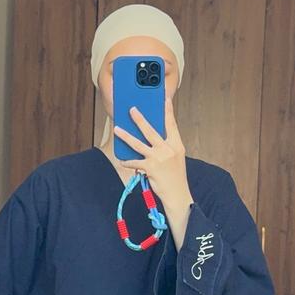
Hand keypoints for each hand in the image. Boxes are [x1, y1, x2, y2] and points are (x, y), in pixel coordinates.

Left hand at [114, 100, 193, 247]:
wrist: (178, 195)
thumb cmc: (175, 177)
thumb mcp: (175, 158)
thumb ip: (165, 147)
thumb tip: (149, 137)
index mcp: (177, 145)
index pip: (171, 124)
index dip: (168, 111)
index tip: (164, 99)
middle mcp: (168, 150)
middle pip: (151, 131)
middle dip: (140, 119)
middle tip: (131, 109)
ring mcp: (159, 159)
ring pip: (138, 144)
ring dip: (126, 136)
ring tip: (117, 129)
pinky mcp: (150, 168)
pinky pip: (135, 162)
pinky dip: (128, 161)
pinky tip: (122, 159)